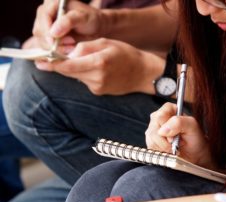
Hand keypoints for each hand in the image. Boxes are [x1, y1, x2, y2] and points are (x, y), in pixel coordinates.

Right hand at [33, 0, 102, 50]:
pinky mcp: (47, 37)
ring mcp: (45, 25)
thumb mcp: (83, 18)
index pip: (43, 17)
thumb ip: (68, 22)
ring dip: (55, 48)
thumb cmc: (91, 20)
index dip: (46, 31)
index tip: (54, 43)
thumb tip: (53, 32)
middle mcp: (45, 13)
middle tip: (70, 44)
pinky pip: (46, 47)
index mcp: (52, 2)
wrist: (96, 28)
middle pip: (39, 31)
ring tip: (72, 46)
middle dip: (52, 42)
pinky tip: (69, 49)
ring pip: (41, 41)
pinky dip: (56, 51)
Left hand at [35, 38, 163, 94]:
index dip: (53, 65)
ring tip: (82, 62)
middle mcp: (97, 78)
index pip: (69, 65)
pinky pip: (84, 82)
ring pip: (76, 77)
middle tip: (47, 61)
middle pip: (69, 72)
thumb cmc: (127, 55)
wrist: (143, 74)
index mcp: (99, 63)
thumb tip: (69, 54)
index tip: (40, 63)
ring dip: (72, 69)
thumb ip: (86, 47)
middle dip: (58, 66)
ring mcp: (98, 88)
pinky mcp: (99, 92)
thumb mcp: (107, 43)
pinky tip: (93, 70)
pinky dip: (83, 75)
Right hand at [145, 102, 213, 168]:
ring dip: (164, 147)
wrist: (194, 152)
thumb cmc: (194, 137)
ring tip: (173, 145)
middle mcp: (158, 117)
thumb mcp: (192, 126)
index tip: (176, 135)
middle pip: (154, 130)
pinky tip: (168, 149)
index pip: (160, 117)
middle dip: (166, 140)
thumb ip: (179, 122)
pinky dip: (161, 151)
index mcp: (168, 109)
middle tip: (176, 142)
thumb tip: (163, 130)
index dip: (167, 128)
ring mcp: (153, 129)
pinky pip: (151, 147)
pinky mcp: (150, 140)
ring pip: (152, 140)